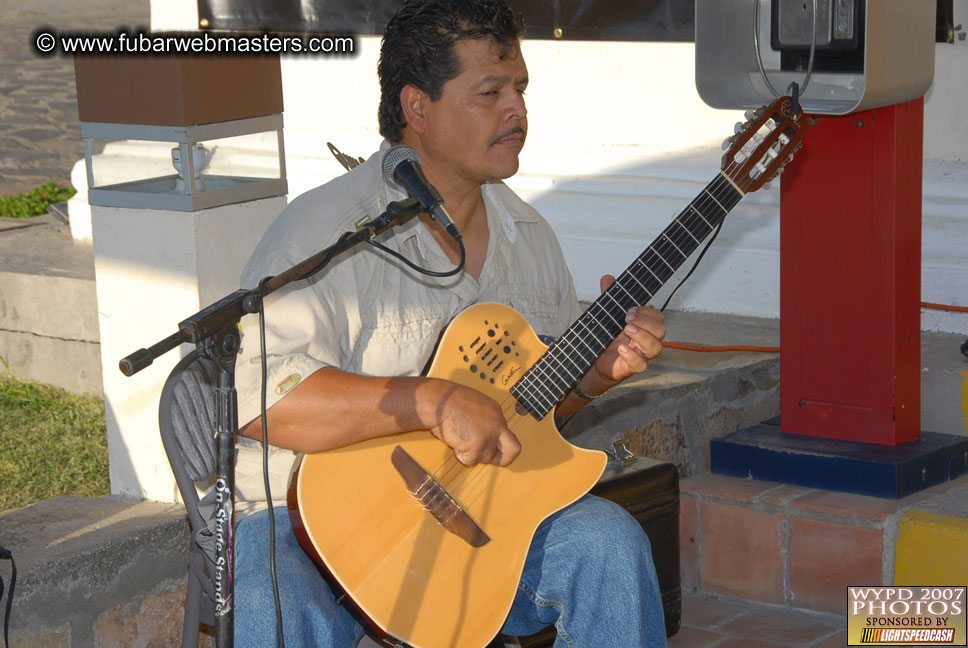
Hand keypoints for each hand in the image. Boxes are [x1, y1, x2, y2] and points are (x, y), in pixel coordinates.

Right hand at [424, 380, 520, 466]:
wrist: (437, 402)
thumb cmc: (446, 402)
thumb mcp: (473, 405)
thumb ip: (483, 420)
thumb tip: (483, 435)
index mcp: (496, 412)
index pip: (506, 434)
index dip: (496, 443)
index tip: (489, 447)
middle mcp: (497, 423)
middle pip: (513, 449)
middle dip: (504, 459)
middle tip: (491, 460)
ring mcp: (488, 436)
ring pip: (486, 457)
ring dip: (472, 454)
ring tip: (459, 439)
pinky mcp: (477, 446)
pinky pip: (471, 461)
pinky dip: (461, 456)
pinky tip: (455, 442)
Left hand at [587, 274, 665, 390]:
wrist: (595, 361)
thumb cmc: (607, 338)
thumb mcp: (607, 315)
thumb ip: (609, 298)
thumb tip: (607, 278)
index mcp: (644, 326)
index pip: (657, 317)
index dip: (647, 312)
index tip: (630, 309)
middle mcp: (647, 340)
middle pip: (661, 330)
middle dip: (646, 322)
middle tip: (627, 319)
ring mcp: (642, 355)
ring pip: (656, 348)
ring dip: (642, 337)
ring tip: (626, 330)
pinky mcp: (632, 368)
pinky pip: (641, 365)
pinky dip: (632, 356)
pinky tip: (621, 349)